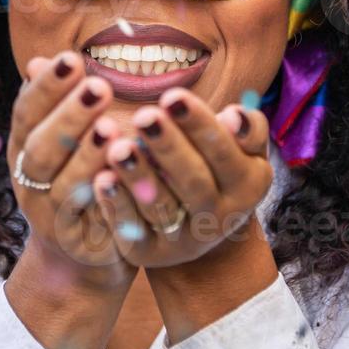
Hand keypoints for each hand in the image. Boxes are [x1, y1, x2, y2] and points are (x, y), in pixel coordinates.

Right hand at [7, 50, 133, 289]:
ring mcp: (50, 215)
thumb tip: (38, 60)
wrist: (78, 257)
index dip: (47, 88)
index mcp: (23, 149)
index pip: (27, 113)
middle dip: (69, 116)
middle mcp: (29, 182)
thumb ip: (54, 105)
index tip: (71, 57)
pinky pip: (89, 218)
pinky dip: (104, 197)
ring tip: (113, 127)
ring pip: (62, 185)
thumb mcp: (59, 143)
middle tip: (100, 87)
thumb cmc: (76, 181)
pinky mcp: (76, 242)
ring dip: (86, 155)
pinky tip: (123, 176)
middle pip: (41, 149)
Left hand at [91, 87, 272, 267]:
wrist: (198, 228)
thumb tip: (233, 117)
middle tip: (143, 115)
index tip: (172, 94)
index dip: (199, 124)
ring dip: (139, 176)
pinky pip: (131, 230)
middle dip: (168, 147)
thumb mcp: (243, 150)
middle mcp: (221, 218)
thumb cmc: (217, 168)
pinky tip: (100, 177)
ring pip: (161, 208)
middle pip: (194, 182)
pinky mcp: (149, 253)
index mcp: (248, 186)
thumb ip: (247, 129)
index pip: (224, 152)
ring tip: (118, 147)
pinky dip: (116, 204)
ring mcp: (184, 241)